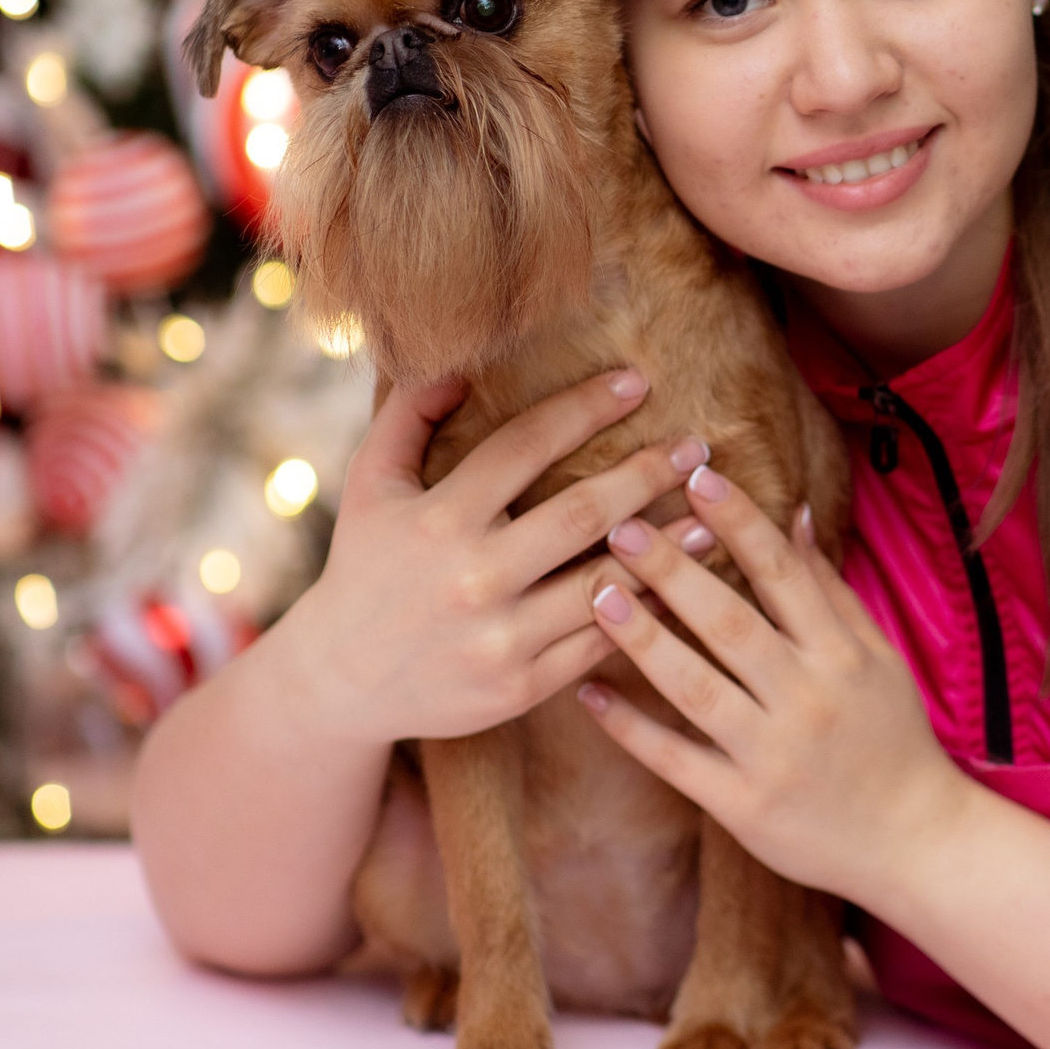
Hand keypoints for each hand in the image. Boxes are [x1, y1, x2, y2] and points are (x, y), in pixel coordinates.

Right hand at [283, 369, 712, 750]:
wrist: (339, 681)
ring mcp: (500, 638)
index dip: (585, 407)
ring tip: (710, 516)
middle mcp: (472, 577)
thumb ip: (410, 415)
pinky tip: (681, 585)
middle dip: (646, 473)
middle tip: (696, 447)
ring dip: (667, 549)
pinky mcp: (521, 687)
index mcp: (438, 519)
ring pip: (604, 584)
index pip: (525, 445)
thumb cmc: (365, 565)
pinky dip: (645, 612)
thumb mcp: (372, 483)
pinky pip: (598, 643)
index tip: (637, 382)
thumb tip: (459, 361)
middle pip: (582, 513)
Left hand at [577, 467, 968, 909]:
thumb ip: (828, 588)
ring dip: (642, 639)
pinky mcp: (743, 806)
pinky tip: (587, 693)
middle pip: (730, 623)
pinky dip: (629, 726)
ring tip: (595, 593)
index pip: (782, 573)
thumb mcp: (876, 656)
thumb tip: (793, 513)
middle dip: (673, 570)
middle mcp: (806, 698)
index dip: (739, 521)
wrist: (914, 840)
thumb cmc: (892, 736)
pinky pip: (675, 760)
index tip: (696, 477)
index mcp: (840, 655)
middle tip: (619, 525)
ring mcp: (772, 755)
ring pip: (696, 688)